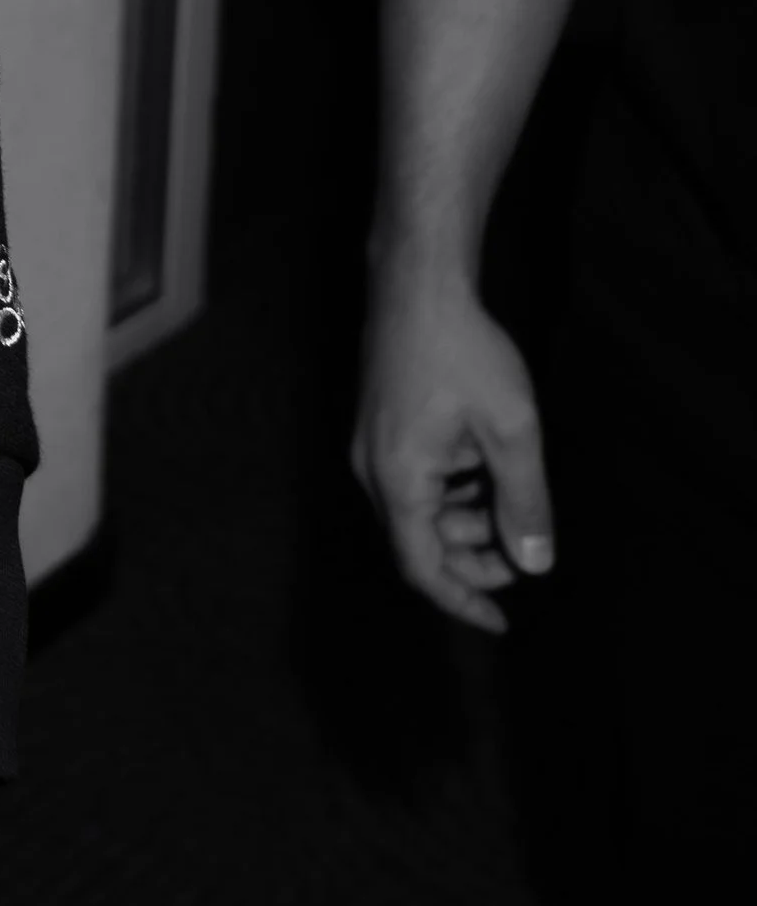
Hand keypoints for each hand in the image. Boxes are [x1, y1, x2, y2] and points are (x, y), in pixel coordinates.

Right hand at [352, 267, 554, 632]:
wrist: (416, 284)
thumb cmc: (462, 351)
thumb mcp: (511, 429)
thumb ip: (525, 501)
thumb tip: (535, 563)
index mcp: (399, 480)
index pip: (421, 567)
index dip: (462, 600)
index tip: (501, 621)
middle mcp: (372, 471)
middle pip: (417, 542)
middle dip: (470, 559)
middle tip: (522, 557)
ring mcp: (370, 446)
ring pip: (416, 511)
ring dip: (463, 522)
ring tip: (510, 504)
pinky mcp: (378, 425)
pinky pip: (411, 480)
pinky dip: (449, 491)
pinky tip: (482, 468)